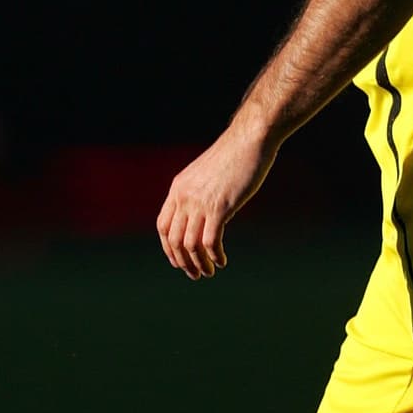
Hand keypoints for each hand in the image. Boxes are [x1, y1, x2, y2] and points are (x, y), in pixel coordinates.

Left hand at [156, 119, 276, 278]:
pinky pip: (210, 241)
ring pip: (190, 245)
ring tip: (210, 271)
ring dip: (199, 263)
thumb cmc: (233, 155)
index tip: (179, 261)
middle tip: (196, 273)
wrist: (249, 139)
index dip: (168, 248)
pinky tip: (222, 260)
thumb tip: (201, 212)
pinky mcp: (220, 207)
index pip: (162, 226)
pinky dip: (214, 256)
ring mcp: (200, 202)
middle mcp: (184, 197)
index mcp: (178, 188)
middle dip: (183, 262)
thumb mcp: (206, 174)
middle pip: (174, 240)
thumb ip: (198, 192)